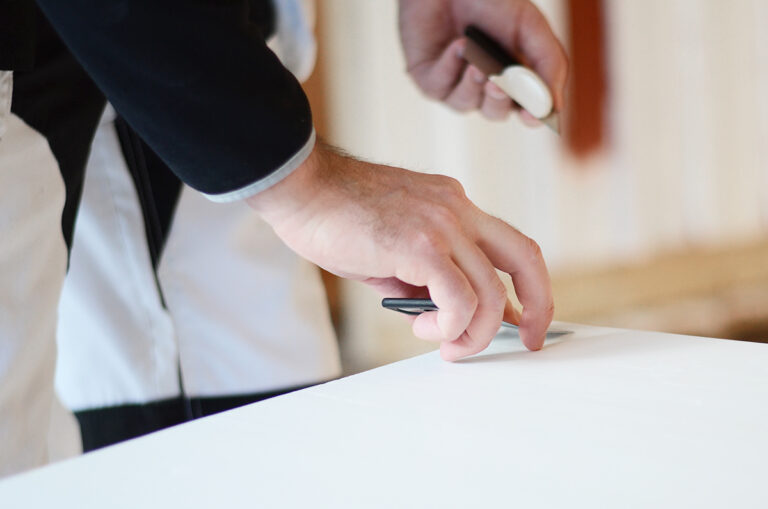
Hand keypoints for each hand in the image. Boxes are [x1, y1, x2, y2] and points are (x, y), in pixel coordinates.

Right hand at [248, 143, 553, 359]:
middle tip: (528, 340)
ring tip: (441, 341)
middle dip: (536, 306)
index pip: (509, 246)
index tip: (522, 319)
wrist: (301, 189)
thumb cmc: (336, 216)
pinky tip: (423, 327)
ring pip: (491, 293)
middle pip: (525, 259)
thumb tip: (445, 313)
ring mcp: (442, 225)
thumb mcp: (393, 247)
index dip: (527, 287)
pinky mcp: (420, 245)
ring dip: (472, 332)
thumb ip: (424, 276)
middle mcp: (457, 210)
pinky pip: (459, 300)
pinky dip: (449, 325)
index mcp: (453, 205)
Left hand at [398, 0, 567, 122]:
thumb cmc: (492, 1)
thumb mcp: (531, 26)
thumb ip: (549, 63)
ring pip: (465, 104)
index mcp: (513, 78)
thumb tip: (554, 107)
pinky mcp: (428, 79)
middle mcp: (483, 87)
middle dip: (497, 99)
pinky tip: (458, 45)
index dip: (529, 116)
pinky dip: (450, 67)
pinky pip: (438, 87)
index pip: (524, 110)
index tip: (532, 116)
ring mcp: (454, 85)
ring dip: (472, 84)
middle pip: (495, 112)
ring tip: (476, 61)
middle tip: (499, 82)